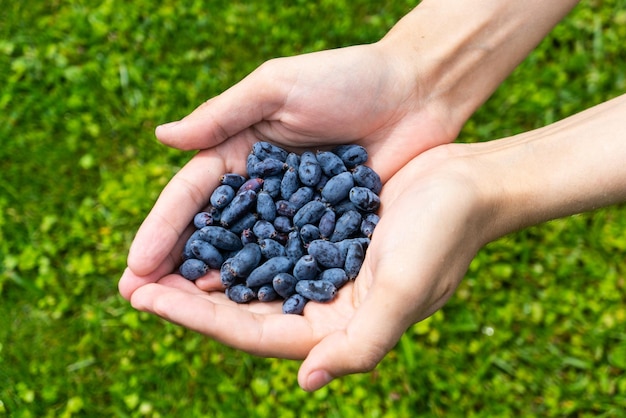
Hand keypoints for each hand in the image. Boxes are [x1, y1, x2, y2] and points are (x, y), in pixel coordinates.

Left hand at [120, 143, 489, 390]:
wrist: (471, 185)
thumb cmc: (444, 235)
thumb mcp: (405, 290)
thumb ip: (361, 343)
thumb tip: (306, 380)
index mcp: (339, 326)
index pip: (255, 331)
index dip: (198, 318)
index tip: (146, 297)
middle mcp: (325, 302)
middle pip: (242, 308)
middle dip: (186, 297)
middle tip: (130, 283)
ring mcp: (321, 267)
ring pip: (249, 274)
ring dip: (202, 267)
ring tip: (152, 258)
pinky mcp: (322, 232)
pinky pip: (267, 238)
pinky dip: (232, 234)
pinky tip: (199, 224)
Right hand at [122, 42, 460, 287]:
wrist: (415, 93)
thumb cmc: (348, 79)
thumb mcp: (279, 87)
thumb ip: (223, 115)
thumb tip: (162, 137)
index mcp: (239, 150)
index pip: (191, 196)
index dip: (162, 229)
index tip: (135, 266)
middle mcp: (259, 186)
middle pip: (210, 232)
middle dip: (175, 264)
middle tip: (138, 298)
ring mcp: (292, 211)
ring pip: (244, 253)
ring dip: (212, 283)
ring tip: (178, 312)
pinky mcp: (325, 228)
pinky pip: (289, 260)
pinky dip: (265, 282)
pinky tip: (243, 307)